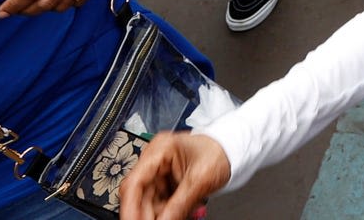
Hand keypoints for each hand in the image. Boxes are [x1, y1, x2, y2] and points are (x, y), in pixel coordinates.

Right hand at [117, 129, 232, 219]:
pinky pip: (161, 203)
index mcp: (160, 151)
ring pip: (150, 202)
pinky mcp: (167, 182)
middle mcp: (156, 161)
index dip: (129, 208)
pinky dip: (167, 214)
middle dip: (146, 215)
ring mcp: (161, 172)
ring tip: (171, 219)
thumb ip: (179, 205)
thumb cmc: (221, 152)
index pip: (134, 183)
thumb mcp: (200, 180)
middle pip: (140, 195)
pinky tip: (175, 217)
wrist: (234, 150)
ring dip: (158, 216)